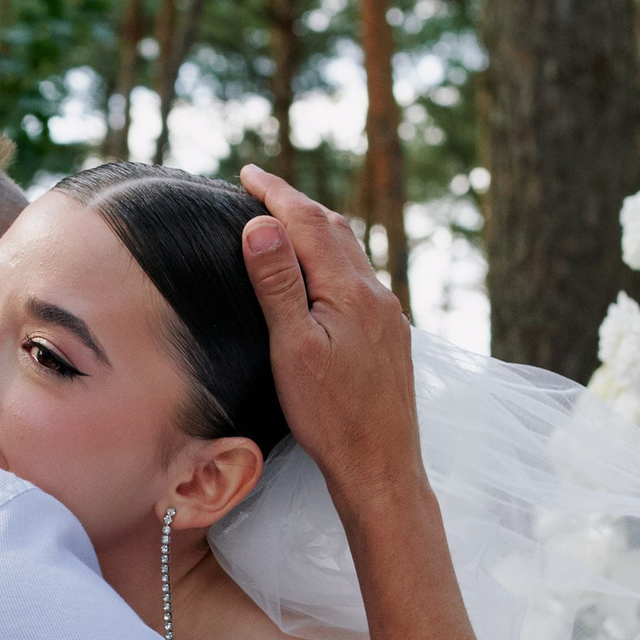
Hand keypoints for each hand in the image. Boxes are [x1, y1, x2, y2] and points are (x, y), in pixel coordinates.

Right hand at [238, 166, 418, 507]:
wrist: (381, 467)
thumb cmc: (331, 417)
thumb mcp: (293, 349)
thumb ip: (278, 285)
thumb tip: (262, 225)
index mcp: (351, 291)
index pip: (307, 222)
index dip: (276, 193)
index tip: (247, 173)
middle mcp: (377, 295)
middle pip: (335, 228)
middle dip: (296, 204)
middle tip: (260, 188)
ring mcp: (388, 315)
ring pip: (352, 252)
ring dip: (318, 227)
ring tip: (287, 220)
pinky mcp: (391, 336)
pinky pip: (360, 277)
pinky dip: (333, 257)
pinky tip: (322, 273)